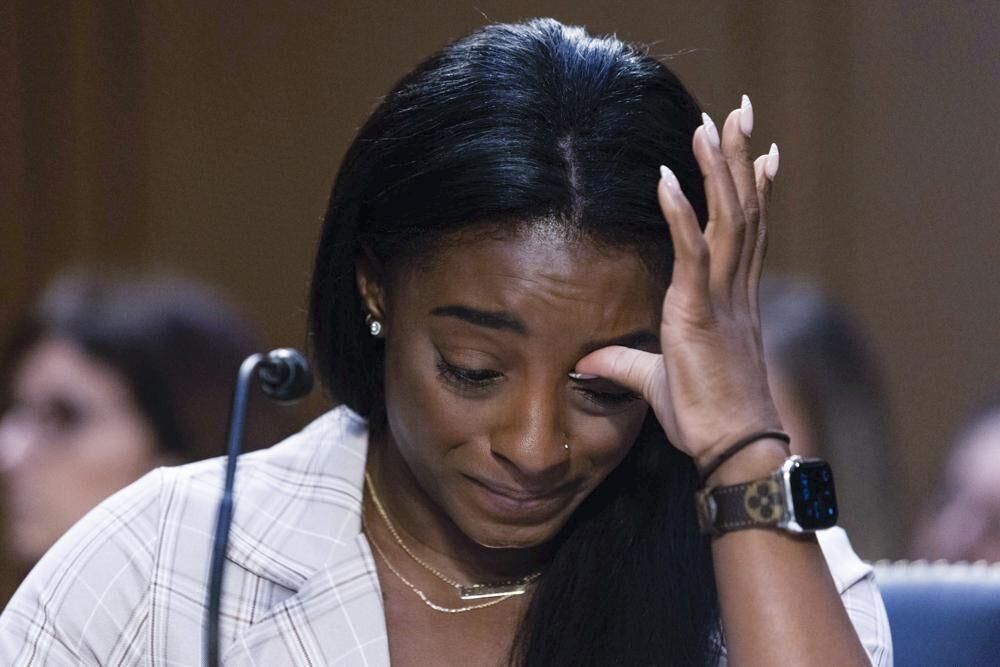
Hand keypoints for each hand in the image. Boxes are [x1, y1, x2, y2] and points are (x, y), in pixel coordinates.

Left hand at [576, 96, 783, 471]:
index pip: (747, 231)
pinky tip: (669, 178)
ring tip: (712, 123)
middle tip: (743, 112)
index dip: (754, 189)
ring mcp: (721, 298)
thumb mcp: (655, 383)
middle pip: (744, 209)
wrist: (733, 449)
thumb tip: (585, 362)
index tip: (762, 153)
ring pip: (729, 219)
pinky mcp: (699, 313)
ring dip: (719, 168)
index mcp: (732, 300)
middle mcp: (734, 290)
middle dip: (742, 157)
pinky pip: (693, 253)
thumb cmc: (706, 419)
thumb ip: (623, 364)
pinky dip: (681, 214)